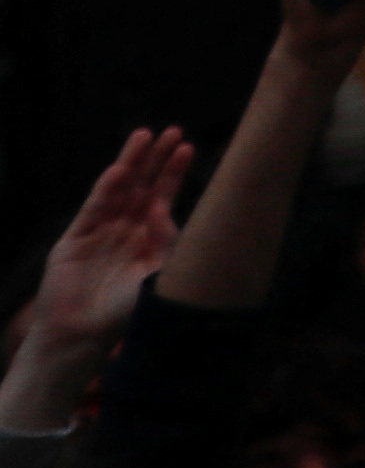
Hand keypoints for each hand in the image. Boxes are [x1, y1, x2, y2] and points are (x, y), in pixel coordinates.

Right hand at [17, 127, 192, 357]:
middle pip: (143, 186)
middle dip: (156, 159)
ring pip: (118, 190)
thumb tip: (167, 209)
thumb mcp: (158, 275)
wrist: (83, 336)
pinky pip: (93, 208)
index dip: (173, 173)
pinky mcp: (75, 239)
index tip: (187, 147)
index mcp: (149, 238)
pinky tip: (119, 170)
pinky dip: (106, 189)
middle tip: (172, 131)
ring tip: (144, 136)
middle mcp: (126, 230)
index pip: (164, 197)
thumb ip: (167, 242)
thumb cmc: (125, 313)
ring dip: (131, 163)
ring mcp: (100, 232)